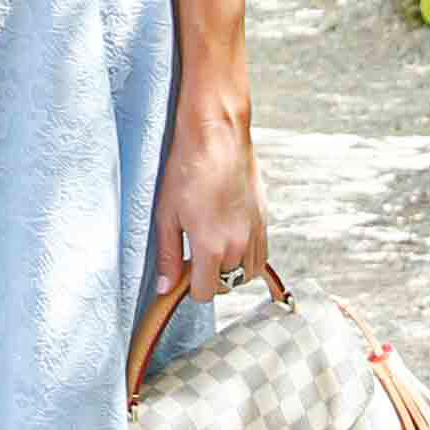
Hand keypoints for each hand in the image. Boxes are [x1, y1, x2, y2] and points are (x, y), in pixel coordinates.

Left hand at [153, 82, 269, 300]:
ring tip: (212, 246)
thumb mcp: (166, 215)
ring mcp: (255, 234)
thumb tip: (166, 288)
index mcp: (212, 248)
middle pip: (225, 285)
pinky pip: (260, 256)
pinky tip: (229, 238)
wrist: (217, 135)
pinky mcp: (264, 221)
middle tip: (193, 254)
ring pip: (246, 274)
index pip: (204, 293)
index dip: (188, 286)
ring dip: (229, 269)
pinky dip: (246, 257)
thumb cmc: (187, 170)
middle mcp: (238, 246)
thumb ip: (168, 256)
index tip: (181, 270)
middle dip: (207, 277)